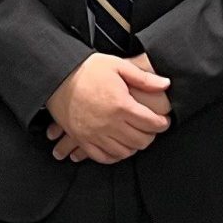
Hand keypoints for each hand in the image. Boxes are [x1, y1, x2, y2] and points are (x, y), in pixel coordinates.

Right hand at [42, 54, 169, 163]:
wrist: (57, 76)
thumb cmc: (87, 69)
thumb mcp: (118, 66)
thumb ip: (144, 78)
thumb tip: (166, 84)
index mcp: (121, 105)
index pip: (151, 123)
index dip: (162, 124)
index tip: (164, 121)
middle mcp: (109, 123)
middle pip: (140, 140)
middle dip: (150, 136)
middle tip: (151, 129)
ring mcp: (94, 134)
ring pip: (124, 152)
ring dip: (134, 146)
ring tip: (135, 137)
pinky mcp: (82, 139)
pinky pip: (103, 157)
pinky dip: (115, 155)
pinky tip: (119, 147)